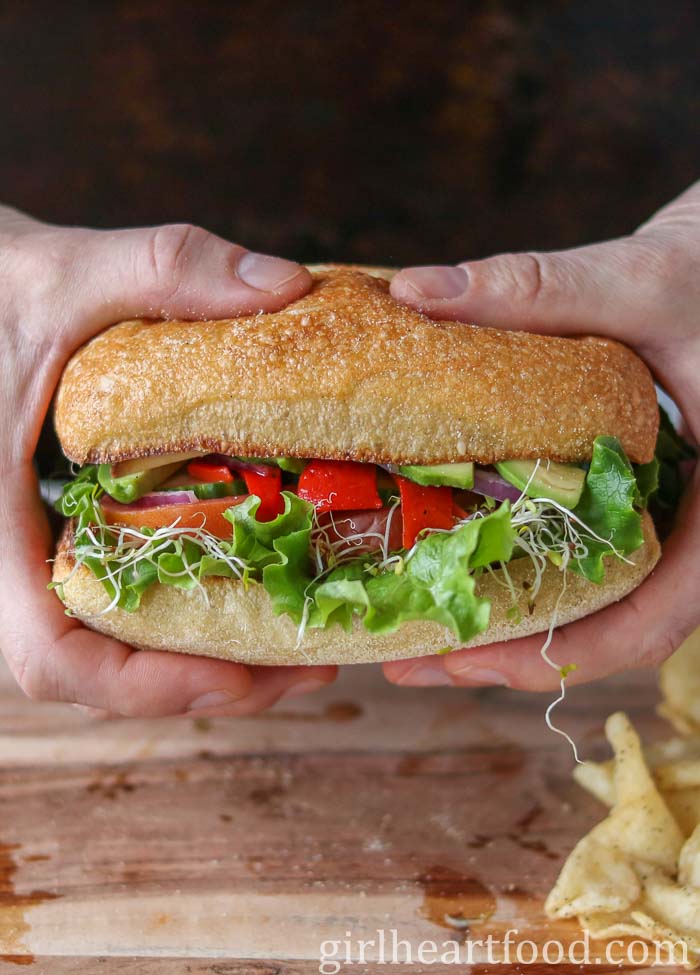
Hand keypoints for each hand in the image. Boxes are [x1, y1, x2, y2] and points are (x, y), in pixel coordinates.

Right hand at [0, 206, 336, 715]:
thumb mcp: (72, 271)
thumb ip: (166, 268)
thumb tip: (284, 286)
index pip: (49, 656)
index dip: (141, 687)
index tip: (239, 675)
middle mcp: (13, 560)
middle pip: (102, 672)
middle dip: (206, 683)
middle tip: (311, 667)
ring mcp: (38, 556)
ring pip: (115, 648)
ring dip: (206, 661)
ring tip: (302, 646)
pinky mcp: (68, 537)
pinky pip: (124, 604)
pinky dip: (188, 618)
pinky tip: (255, 589)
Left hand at [384, 181, 699, 691]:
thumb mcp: (637, 282)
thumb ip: (535, 288)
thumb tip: (415, 292)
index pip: (650, 622)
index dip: (556, 656)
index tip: (460, 660)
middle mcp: (694, 532)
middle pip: (604, 625)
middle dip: (507, 650)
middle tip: (408, 656)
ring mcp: (664, 518)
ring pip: (590, 595)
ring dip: (508, 613)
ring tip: (415, 616)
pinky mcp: (634, 493)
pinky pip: (579, 546)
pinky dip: (519, 557)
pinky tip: (453, 546)